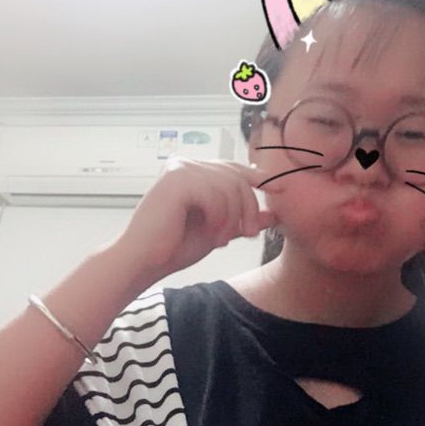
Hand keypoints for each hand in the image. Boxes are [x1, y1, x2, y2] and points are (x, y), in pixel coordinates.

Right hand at [109, 158, 277, 287]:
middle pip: (235, 176)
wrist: (144, 261)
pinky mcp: (176, 179)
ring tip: (224, 240)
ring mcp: (179, 168)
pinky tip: (212, 234)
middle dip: (249, 206)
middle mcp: (186, 163)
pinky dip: (219, 217)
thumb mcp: (220, 231)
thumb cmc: (175, 247)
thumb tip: (275, 215)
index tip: (280, 188)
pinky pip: (214, 194)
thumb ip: (244, 220)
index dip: (259, 178)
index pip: (233, 169)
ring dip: (233, 217)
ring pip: (228, 186)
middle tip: (251, 233)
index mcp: (194, 172)